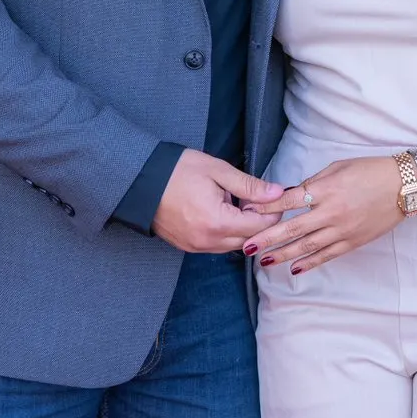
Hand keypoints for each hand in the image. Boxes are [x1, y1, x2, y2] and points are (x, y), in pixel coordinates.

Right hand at [151, 150, 283, 253]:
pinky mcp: (187, 246)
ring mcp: (195, 247)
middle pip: (249, 240)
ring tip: (238, 203)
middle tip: (258, 198)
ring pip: (233, 245)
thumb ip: (249, 186)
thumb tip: (277, 193)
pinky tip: (222, 213)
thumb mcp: (218, 171)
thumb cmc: (177, 170)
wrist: (139, 180)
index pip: (260, 227)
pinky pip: (216, 246)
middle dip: (259, 222)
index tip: (275, 197)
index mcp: (217, 222)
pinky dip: (226, 233)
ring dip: (242, 229)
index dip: (272, 212)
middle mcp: (207, 242)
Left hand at [241, 157, 404, 275]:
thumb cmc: (370, 171)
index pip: (288, 201)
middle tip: (247, 247)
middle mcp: (331, 212)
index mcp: (326, 189)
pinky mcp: (353, 242)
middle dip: (267, 238)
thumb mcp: (338, 167)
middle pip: (292, 228)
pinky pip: (327, 255)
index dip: (266, 207)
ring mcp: (342, 230)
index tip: (247, 213)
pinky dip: (310, 263)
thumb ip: (313, 183)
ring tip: (264, 261)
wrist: (404, 186)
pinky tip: (295, 269)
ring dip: (283, 255)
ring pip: (307, 246)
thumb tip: (291, 195)